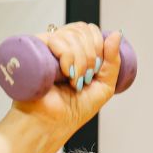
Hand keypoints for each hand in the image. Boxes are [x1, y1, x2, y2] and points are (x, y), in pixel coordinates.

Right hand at [10, 23, 122, 137]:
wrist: (52, 123)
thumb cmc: (73, 110)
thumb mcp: (104, 86)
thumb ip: (113, 61)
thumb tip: (116, 34)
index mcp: (76, 52)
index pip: (89, 30)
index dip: (99, 44)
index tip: (97, 69)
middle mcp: (60, 46)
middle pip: (82, 29)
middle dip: (91, 55)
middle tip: (86, 77)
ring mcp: (47, 47)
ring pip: (72, 34)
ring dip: (80, 61)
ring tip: (74, 81)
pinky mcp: (35, 49)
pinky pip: (56, 39)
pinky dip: (68, 57)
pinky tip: (65, 74)